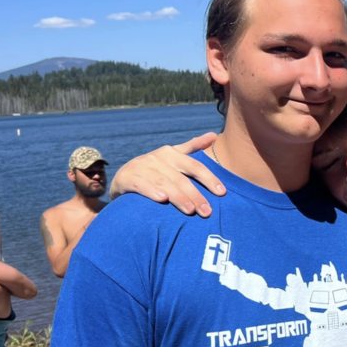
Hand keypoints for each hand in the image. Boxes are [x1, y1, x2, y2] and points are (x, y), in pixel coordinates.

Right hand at [109, 133, 223, 217]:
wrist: (124, 178)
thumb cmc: (156, 170)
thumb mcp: (173, 157)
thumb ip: (193, 147)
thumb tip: (214, 135)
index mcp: (171, 153)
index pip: (195, 166)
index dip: (209, 178)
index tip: (222, 193)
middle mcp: (157, 158)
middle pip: (181, 179)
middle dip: (196, 196)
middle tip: (207, 212)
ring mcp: (141, 167)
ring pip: (164, 183)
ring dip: (178, 197)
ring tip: (190, 210)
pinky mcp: (126, 178)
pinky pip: (141, 185)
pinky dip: (152, 191)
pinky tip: (163, 200)